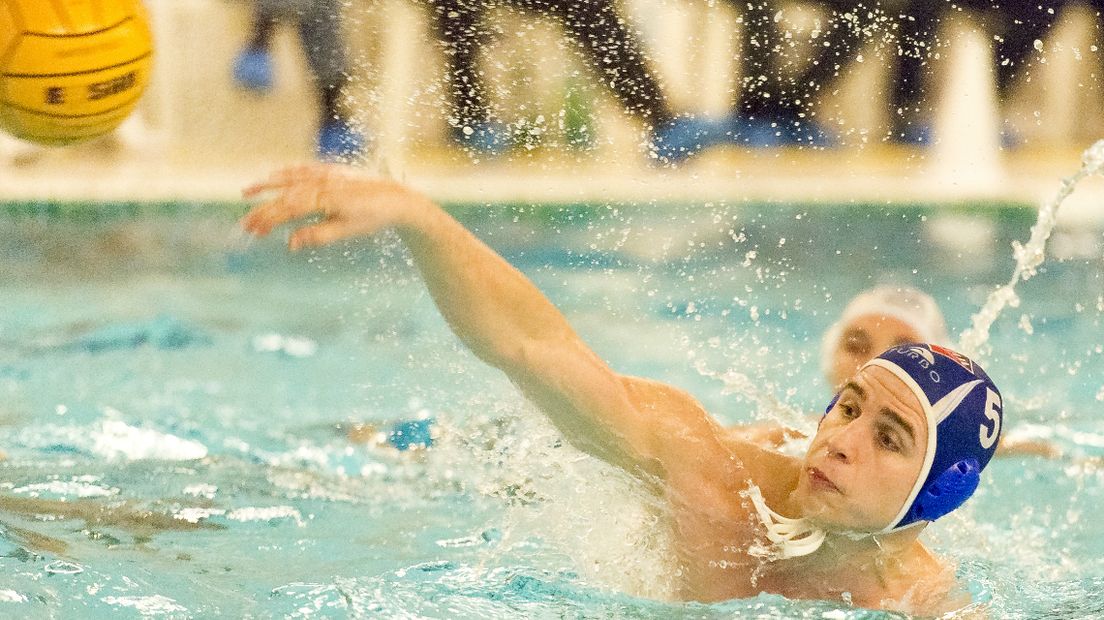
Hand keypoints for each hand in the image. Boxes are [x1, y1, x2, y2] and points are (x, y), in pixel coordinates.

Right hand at [240, 164, 429, 249]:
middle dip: (263, 209)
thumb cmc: (373, 217)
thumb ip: (317, 235)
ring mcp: (326, 174)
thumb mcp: (346, 230)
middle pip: (284, 195)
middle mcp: (322, 182)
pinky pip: (304, 169)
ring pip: (290, 177)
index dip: (268, 219)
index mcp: (324, 198)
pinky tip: (276, 175)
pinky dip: (287, 172)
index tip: (253, 230)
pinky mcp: (332, 170)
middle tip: (245, 225)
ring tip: (247, 192)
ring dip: (267, 184)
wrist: (397, 198)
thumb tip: (290, 243)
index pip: (287, 208)